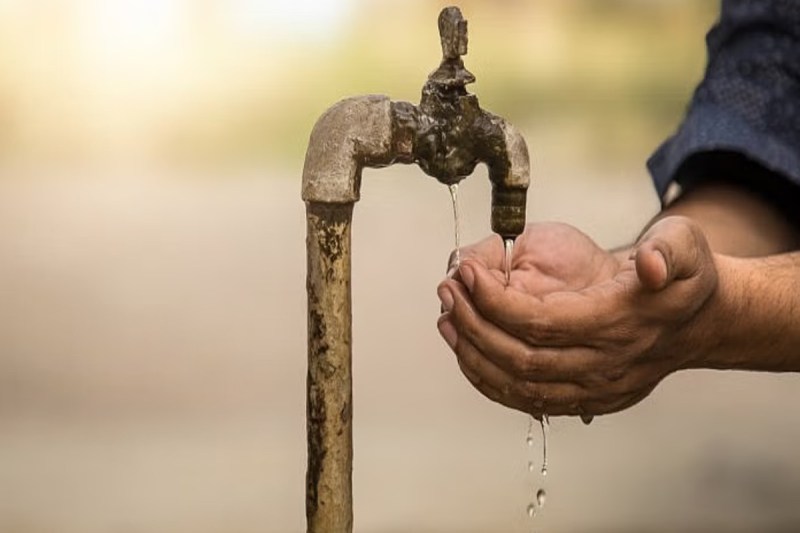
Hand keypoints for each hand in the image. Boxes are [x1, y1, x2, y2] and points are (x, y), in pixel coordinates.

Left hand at [436, 217, 718, 416]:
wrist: (697, 323)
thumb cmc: (682, 278)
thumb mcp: (686, 246)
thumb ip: (669, 249)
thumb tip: (649, 265)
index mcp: (620, 323)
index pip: (541, 323)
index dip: (495, 301)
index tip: (467, 272)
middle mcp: (605, 365)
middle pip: (521, 359)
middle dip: (473, 325)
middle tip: (448, 291)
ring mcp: (595, 388)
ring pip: (518, 386)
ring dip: (473, 355)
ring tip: (447, 319)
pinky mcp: (587, 400)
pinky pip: (527, 400)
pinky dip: (489, 380)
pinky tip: (467, 351)